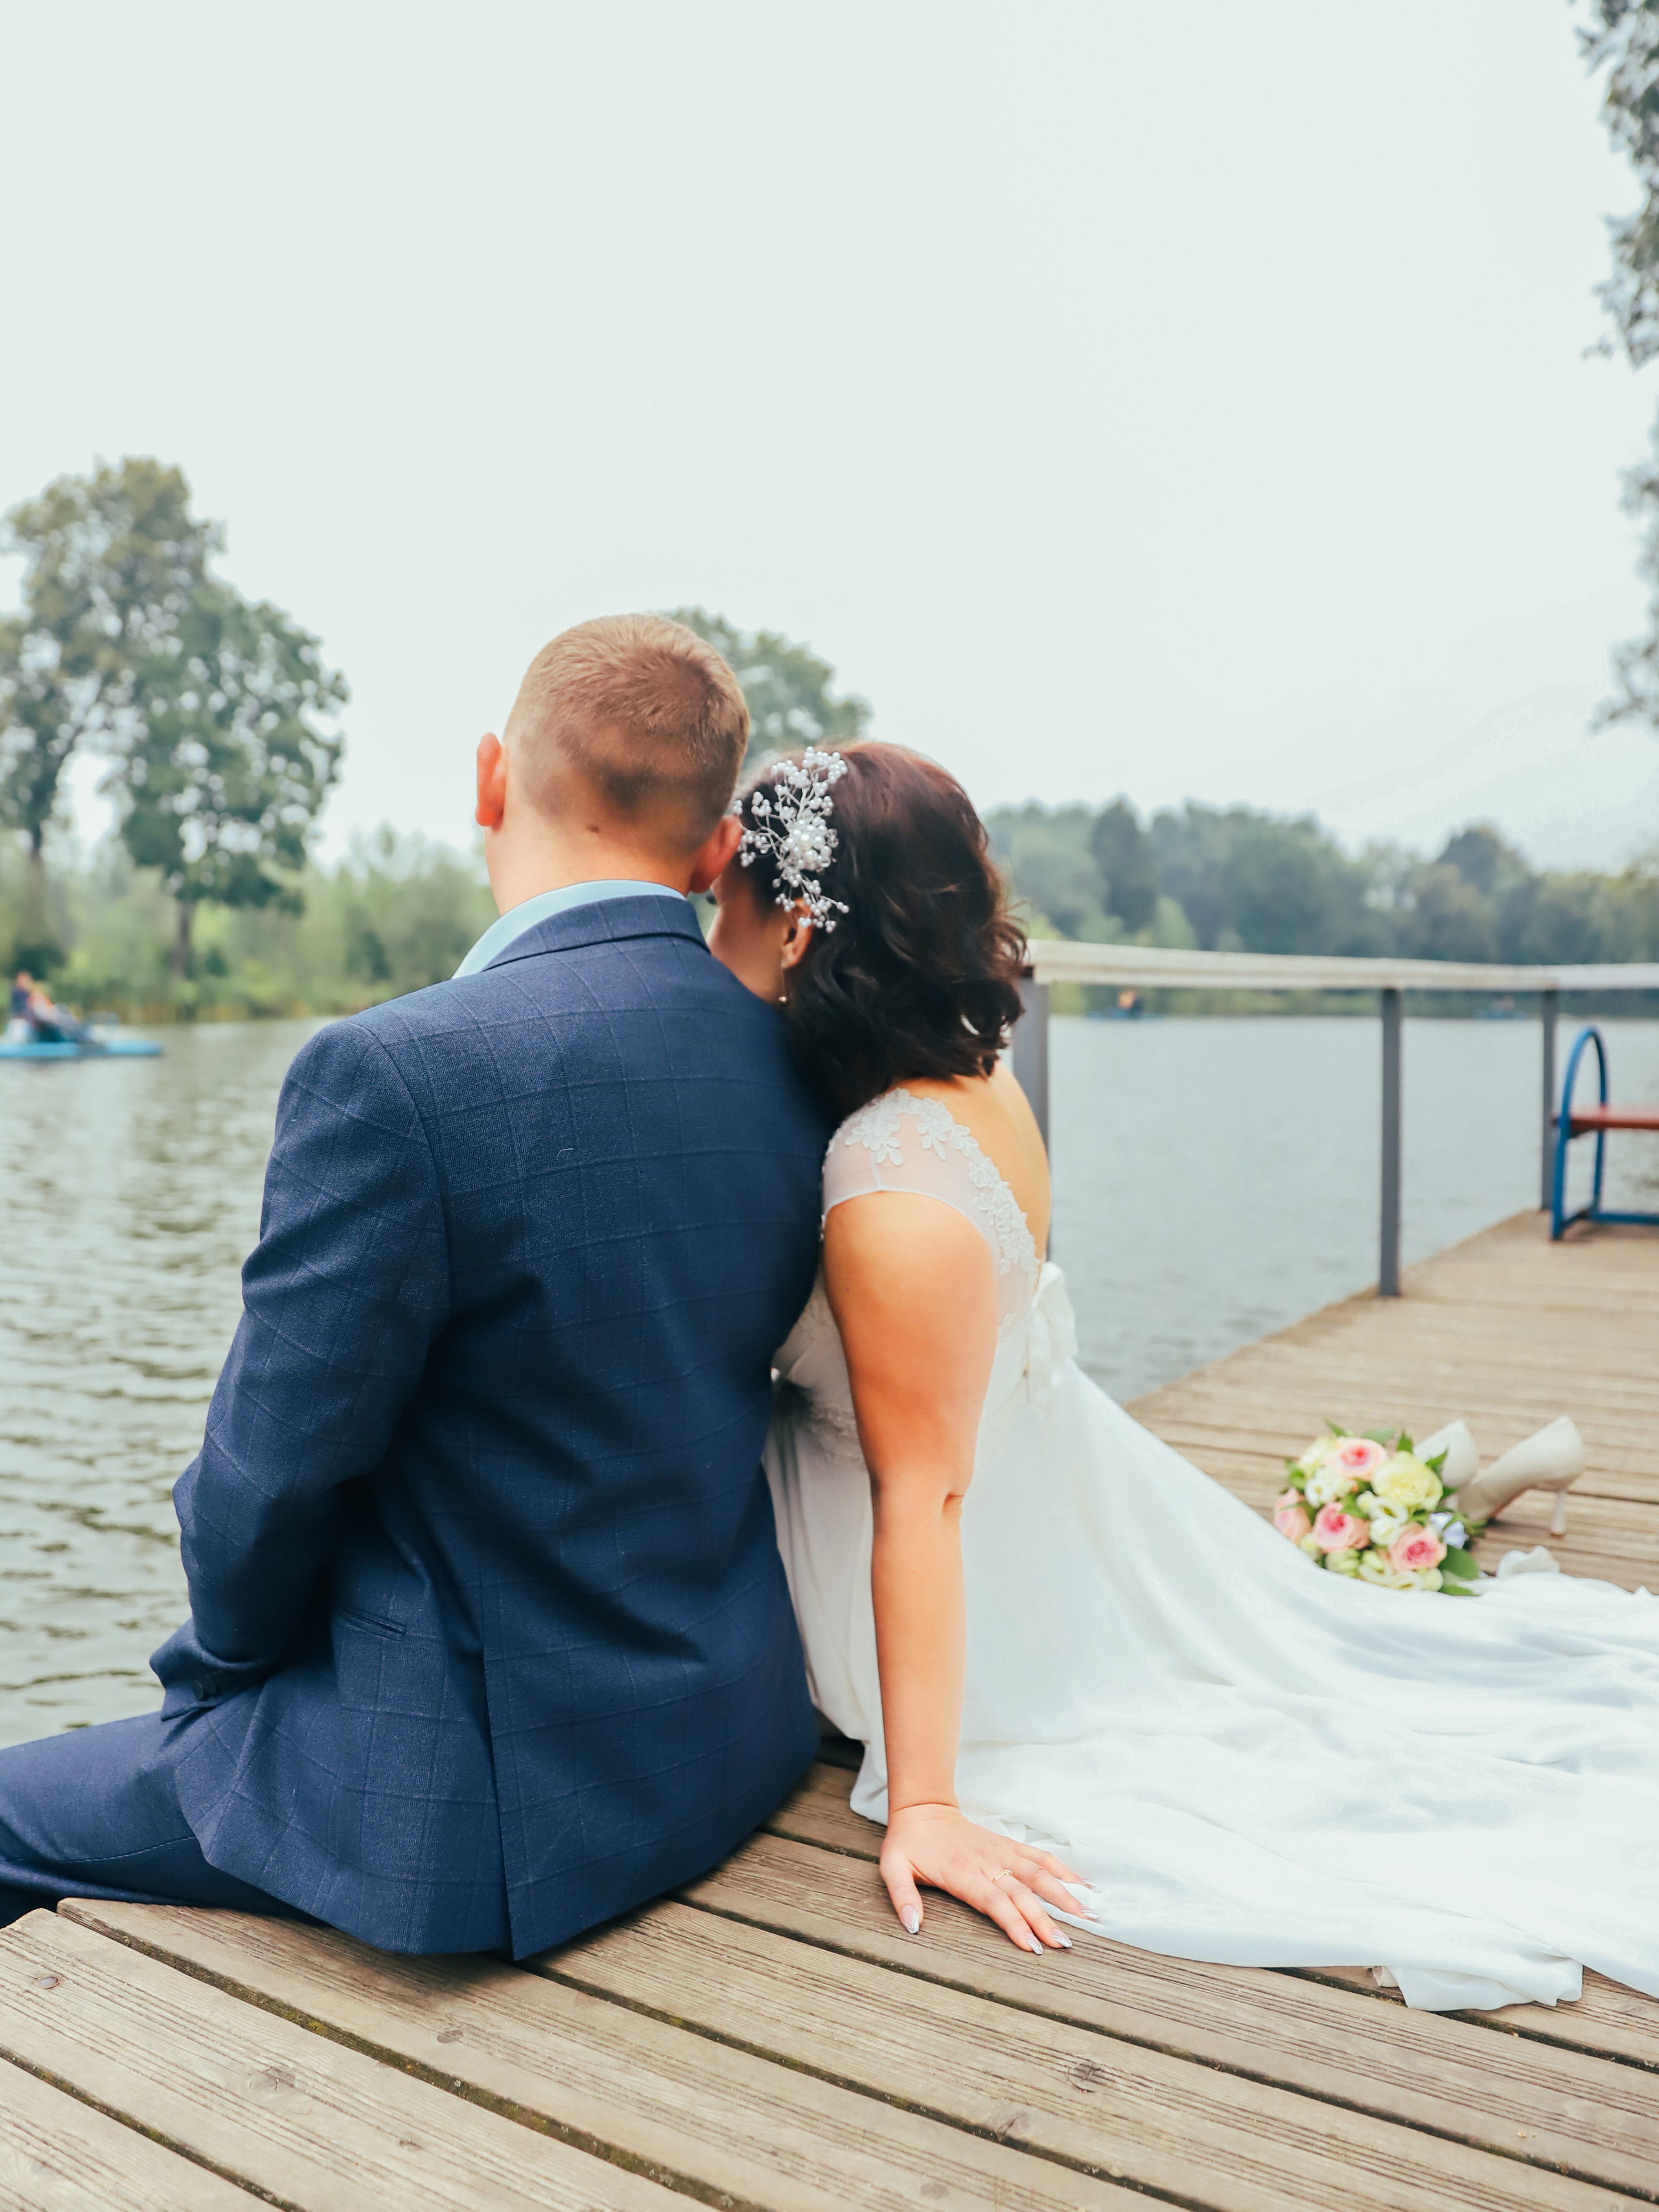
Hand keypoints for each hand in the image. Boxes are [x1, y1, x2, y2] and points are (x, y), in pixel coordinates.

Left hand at [880, 1801, 1093, 1953]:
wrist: (923, 1808)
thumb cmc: (908, 1842)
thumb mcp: (892, 1868)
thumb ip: (902, 1896)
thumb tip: (913, 1926)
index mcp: (962, 1872)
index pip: (994, 1901)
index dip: (1015, 1923)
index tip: (1033, 1946)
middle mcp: (987, 1862)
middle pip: (1022, 1892)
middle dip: (1045, 1919)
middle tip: (1066, 1943)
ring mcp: (1000, 1851)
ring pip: (1038, 1872)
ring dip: (1063, 1893)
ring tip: (1088, 1914)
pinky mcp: (1007, 1845)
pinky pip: (1039, 1856)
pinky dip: (1062, 1869)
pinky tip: (1082, 1883)